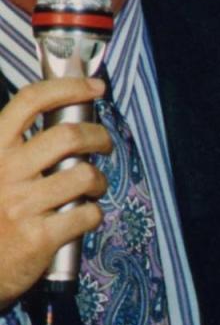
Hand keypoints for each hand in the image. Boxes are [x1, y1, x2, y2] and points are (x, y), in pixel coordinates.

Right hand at [0, 77, 110, 308]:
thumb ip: (19, 149)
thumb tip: (66, 119)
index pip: (30, 100)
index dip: (68, 86)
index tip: (94, 87)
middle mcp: (5, 171)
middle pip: (68, 135)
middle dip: (99, 136)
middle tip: (103, 144)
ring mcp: (22, 205)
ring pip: (85, 176)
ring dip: (100, 180)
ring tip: (94, 186)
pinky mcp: (39, 238)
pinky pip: (88, 214)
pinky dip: (95, 213)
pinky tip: (84, 215)